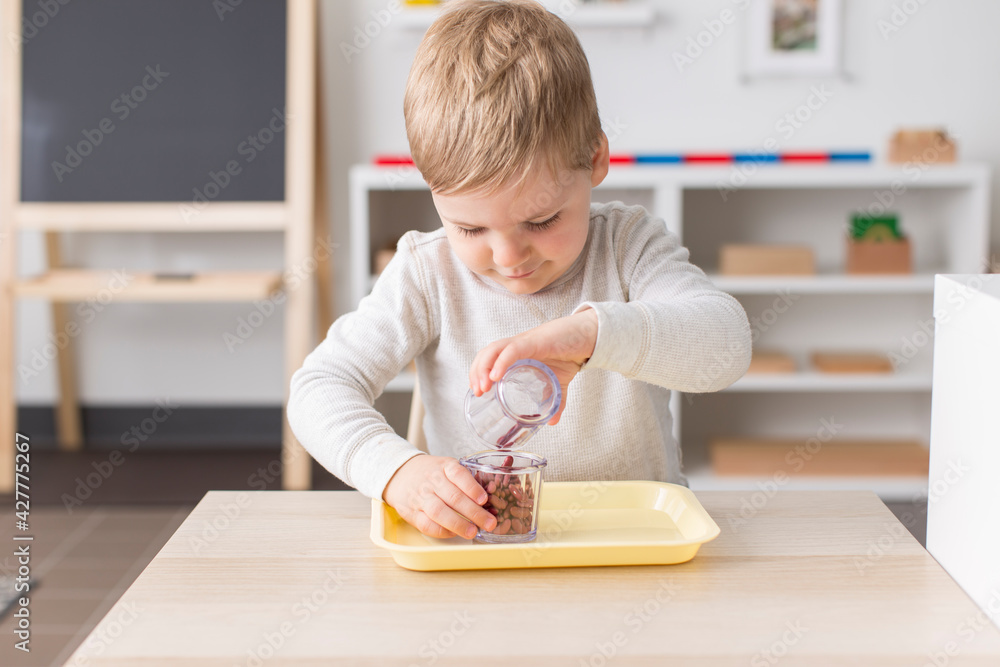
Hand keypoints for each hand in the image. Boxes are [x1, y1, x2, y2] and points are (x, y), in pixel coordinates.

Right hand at [381, 454, 497, 538]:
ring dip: (458, 524)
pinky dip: (441, 531)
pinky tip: (454, 533)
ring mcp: (420, 497)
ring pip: (439, 512)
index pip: (459, 475)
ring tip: (473, 532)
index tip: (484, 499)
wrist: (399, 473)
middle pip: (453, 497)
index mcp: (444, 467)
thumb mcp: (447, 467)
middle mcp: (432, 481)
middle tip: (489, 523)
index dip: (472, 488)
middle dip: (473, 512)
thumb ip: (465, 480)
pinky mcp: (411, 512)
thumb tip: (490, 499)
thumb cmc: (430, 472)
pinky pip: (426, 524)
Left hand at [469, 308, 597, 424]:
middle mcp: (516, 346)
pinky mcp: (534, 342)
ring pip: (494, 350)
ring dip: (484, 368)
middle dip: (477, 372)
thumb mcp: (559, 382)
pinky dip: (502, 362)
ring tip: (483, 386)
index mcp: (517, 354)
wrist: (587, 336)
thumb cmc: (568, 353)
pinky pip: (513, 350)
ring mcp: (524, 343)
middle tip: (477, 392)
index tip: (477, 392)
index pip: (488, 359)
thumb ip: (554, 400)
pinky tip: (496, 376)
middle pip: (485, 354)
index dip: (478, 373)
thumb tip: (553, 422)